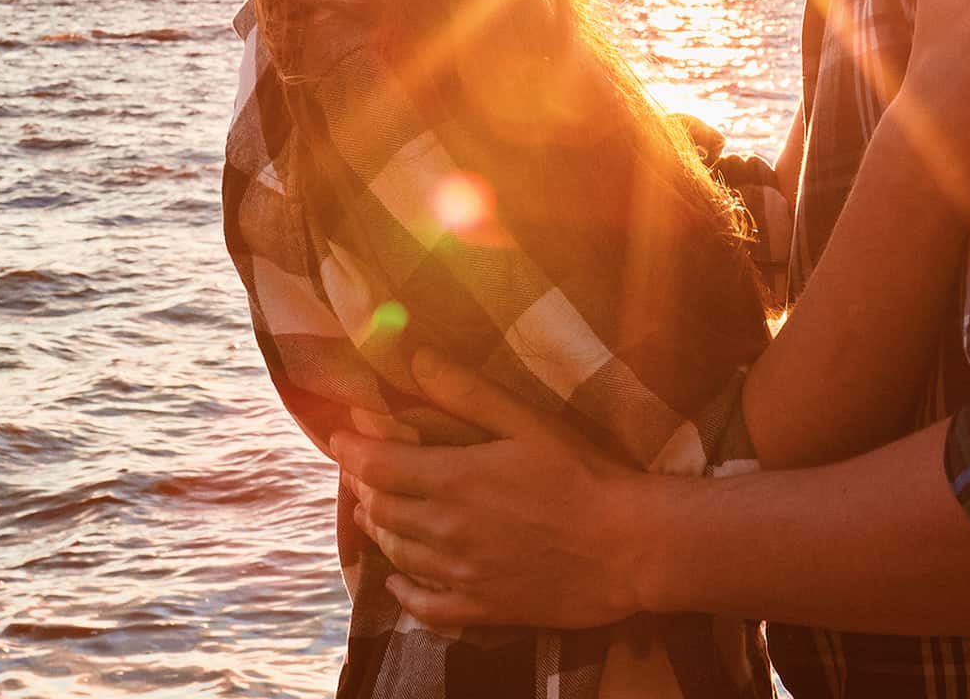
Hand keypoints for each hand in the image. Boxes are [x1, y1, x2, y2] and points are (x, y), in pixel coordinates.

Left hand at [329, 352, 661, 630]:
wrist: (629, 546)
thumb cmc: (583, 475)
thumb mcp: (528, 422)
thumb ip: (468, 393)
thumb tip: (416, 361)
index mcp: (453, 480)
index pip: (376, 466)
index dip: (350, 450)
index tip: (339, 437)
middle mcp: (445, 531)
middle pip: (380, 509)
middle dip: (362, 486)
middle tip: (361, 472)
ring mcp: (461, 575)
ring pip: (396, 553)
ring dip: (378, 529)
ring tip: (372, 513)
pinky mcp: (482, 609)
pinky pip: (424, 606)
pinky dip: (402, 592)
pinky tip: (397, 582)